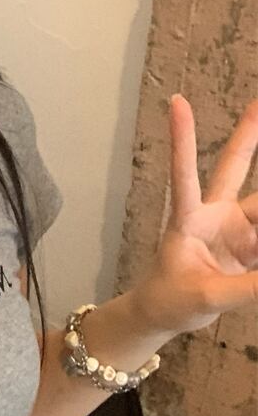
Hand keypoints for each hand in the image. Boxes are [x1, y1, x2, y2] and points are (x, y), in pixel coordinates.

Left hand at [133, 94, 257, 334]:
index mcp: (187, 220)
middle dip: (248, 134)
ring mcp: (234, 228)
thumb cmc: (170, 300)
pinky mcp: (250, 246)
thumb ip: (247, 288)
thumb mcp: (205, 297)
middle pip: (233, 167)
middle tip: (257, 102)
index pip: (185, 174)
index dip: (183, 139)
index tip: (177, 102)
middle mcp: (212, 215)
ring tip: (253, 241)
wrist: (165, 313)